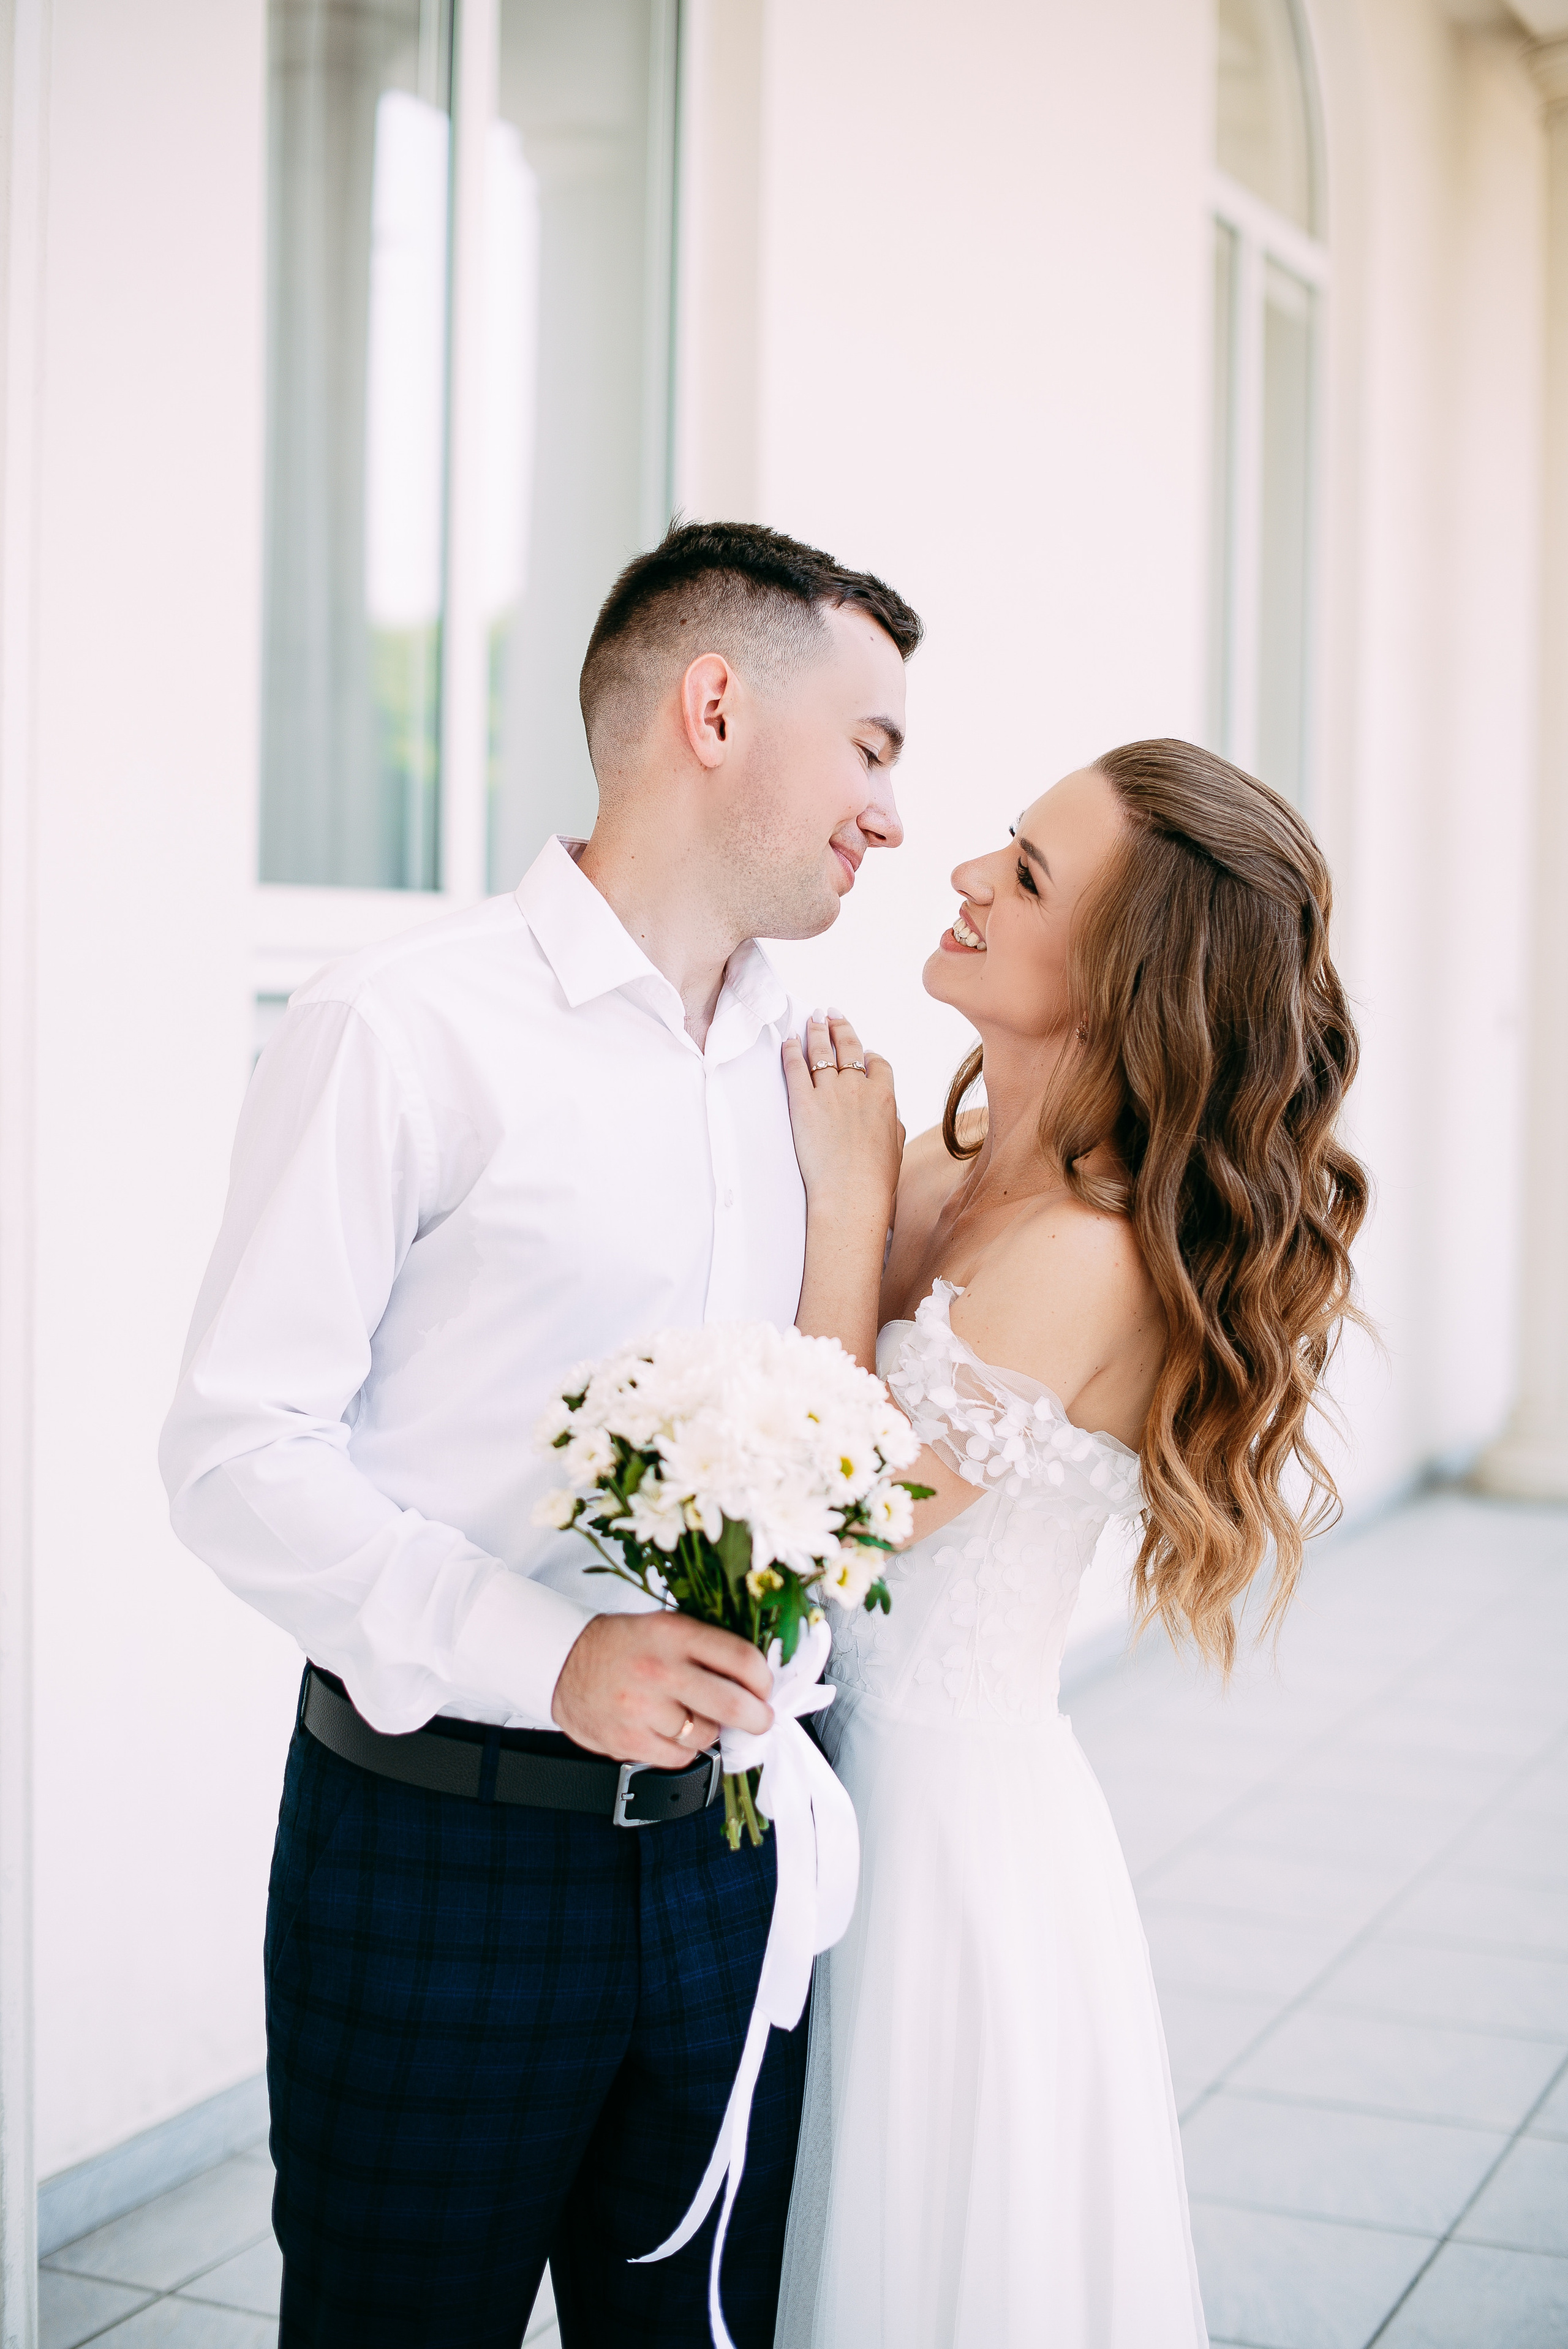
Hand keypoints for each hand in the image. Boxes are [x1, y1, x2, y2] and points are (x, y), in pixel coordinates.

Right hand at [551, 1611, 774, 1767]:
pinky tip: (670, 1732)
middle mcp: (660, 1670)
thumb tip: (756, 1679)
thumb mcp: (665, 1627)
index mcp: (674, 1634)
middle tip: (760, 1720)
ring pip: (706, 1736)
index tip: (765, 1689)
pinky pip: (679, 1757)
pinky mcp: (628, 1741)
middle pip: (733, 1704)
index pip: (741, 1658)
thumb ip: (707, 1648)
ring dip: (710, 1732)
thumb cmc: (621, 1645)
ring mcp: (642, 1708)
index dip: (764, 1680)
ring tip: (693, 1717)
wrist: (561, 1662)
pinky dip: (683, 1750)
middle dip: (758, 1718)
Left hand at [782, 1010, 902, 1227]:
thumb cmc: (876, 1180)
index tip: (863, 1054)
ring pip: (821, 1051)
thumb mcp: (896, 1146)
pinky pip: (795, 1068)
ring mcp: (829, 1093)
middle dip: (841, 1028)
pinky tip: (787, 1041)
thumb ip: (893, 1122)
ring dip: (816, 1031)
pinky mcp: (803, 1103)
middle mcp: (858, 1088)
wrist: (852, 1194)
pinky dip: (790, 1051)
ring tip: (812, 1018)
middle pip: (848, 1047)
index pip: (877, 1063)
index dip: (868, 1056)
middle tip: (833, 1014)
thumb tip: (890, 1114)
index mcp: (884, 1096)